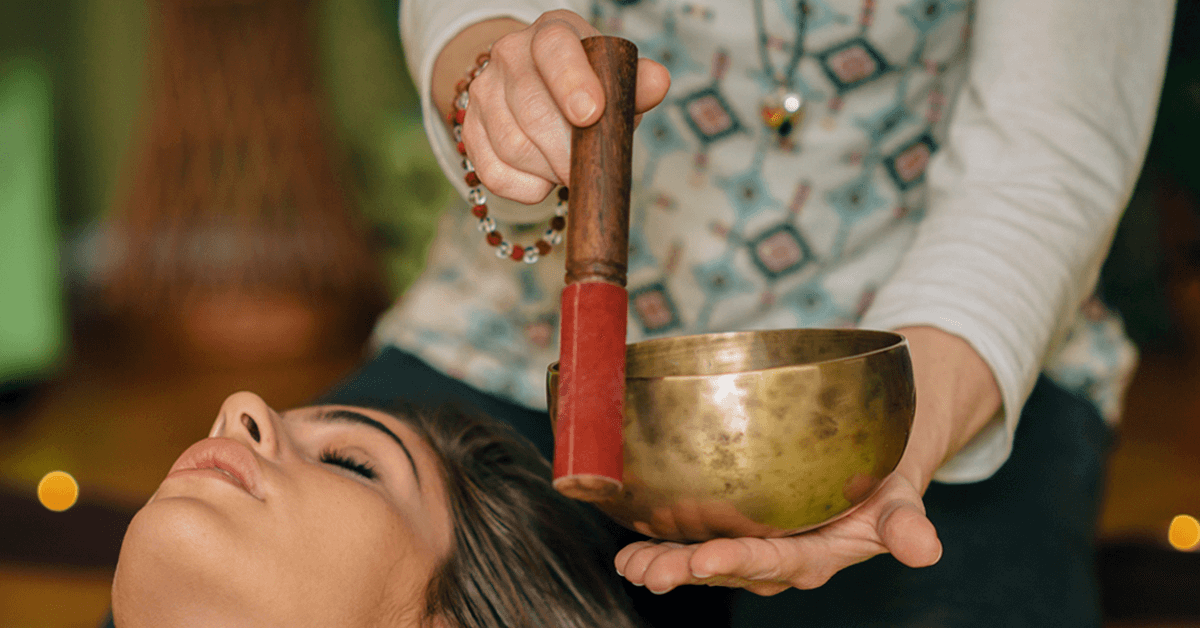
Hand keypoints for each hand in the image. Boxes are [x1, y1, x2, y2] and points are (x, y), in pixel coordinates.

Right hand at [460, 10, 669, 202]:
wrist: (541, 91)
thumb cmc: (590, 86)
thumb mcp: (615, 79)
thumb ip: (636, 83)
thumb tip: (657, 82)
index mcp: (551, 33)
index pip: (554, 49)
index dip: (572, 82)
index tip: (592, 115)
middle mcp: (509, 54)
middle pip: (531, 109)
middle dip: (565, 150)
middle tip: (584, 170)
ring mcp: (483, 92)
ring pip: (512, 146)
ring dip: (547, 171)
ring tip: (567, 171)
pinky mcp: (470, 131)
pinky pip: (492, 173)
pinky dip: (525, 189)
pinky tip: (543, 182)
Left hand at [614, 458, 941, 595]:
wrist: (868, 473)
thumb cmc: (882, 486)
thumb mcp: (901, 501)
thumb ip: (905, 526)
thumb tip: (926, 549)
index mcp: (816, 556)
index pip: (775, 562)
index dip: (739, 562)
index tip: (704, 560)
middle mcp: (777, 558)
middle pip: (728, 567)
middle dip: (686, 570)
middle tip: (650, 572)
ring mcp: (751, 546)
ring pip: (703, 559)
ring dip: (665, 562)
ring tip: (630, 564)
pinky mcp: (732, 530)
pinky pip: (693, 540)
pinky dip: (662, 543)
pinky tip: (629, 546)